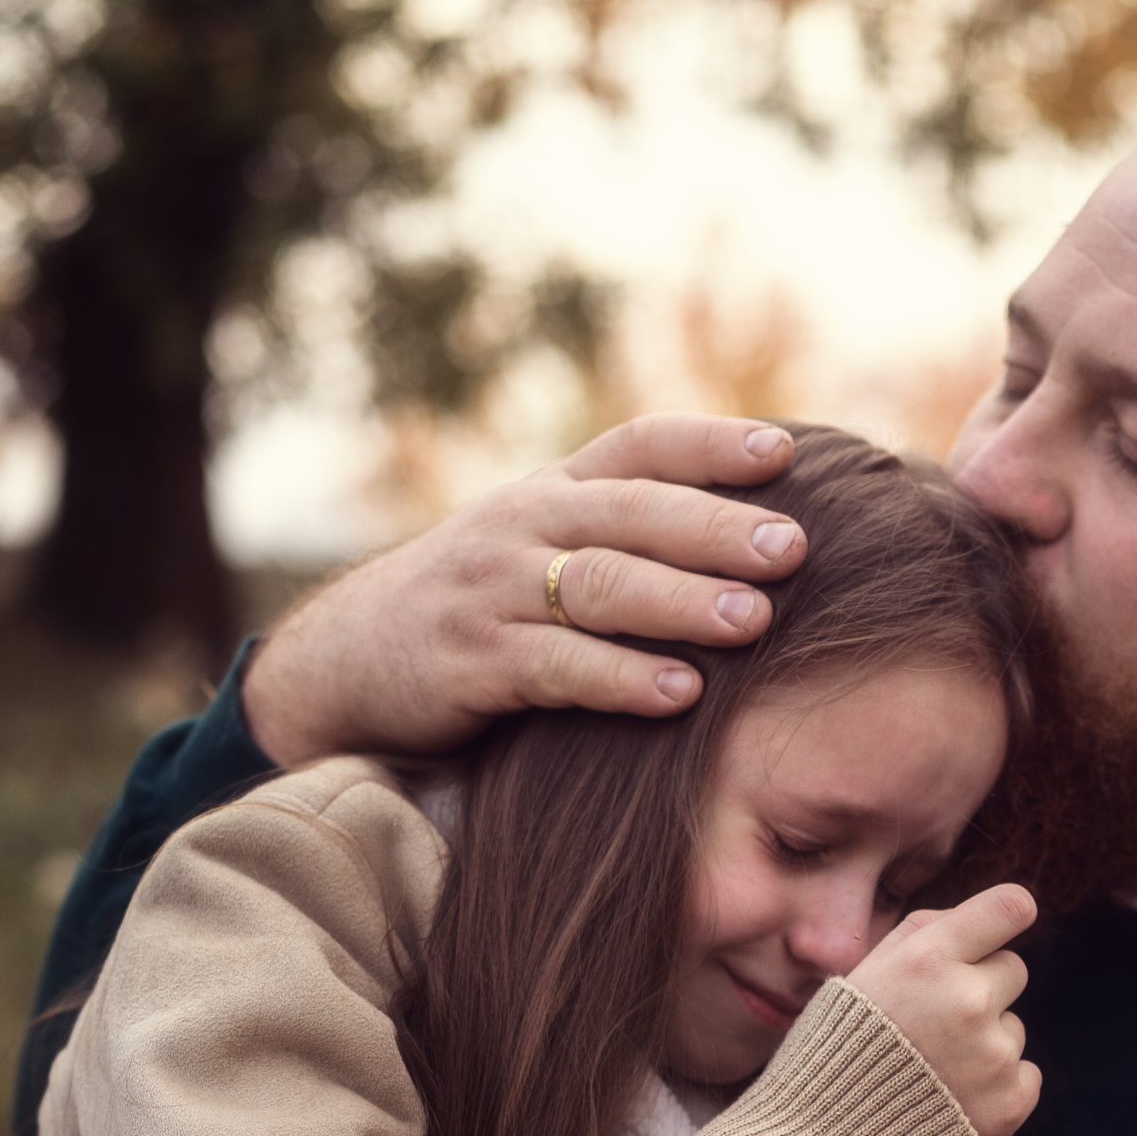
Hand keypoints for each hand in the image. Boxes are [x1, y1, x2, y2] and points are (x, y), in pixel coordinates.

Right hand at [243, 416, 807, 762]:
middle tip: (793, 549)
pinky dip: (621, 679)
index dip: (711, 442)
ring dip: (679, 601)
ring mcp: (492, 591)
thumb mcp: (536, 546)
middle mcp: (523, 525)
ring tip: (751, 620)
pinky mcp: (470, 662)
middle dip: (716, 528)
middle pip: (631, 511)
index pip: (639, 444)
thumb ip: (621, 535)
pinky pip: (556, 667)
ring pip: (597, 584)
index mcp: (553, 490)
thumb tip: (756, 543)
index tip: (783, 451)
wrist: (343, 661)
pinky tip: (680, 693)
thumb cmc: (476, 606)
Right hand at [848, 884, 1042, 1135]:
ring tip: (931, 1071)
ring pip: (1013, 1027)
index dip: (1006, 917)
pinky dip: (997, 1086)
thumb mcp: (864, 972)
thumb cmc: (839, 1050)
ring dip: (983, 1042)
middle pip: (1013, 969)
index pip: (1010, 907)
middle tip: (934, 1021)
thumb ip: (923, 933)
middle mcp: (966, 1000)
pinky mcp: (1008, 1103)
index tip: (998, 928)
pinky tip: (951, 1099)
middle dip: (982, 987)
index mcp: (927, 958)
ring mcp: (991, 1054)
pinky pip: (1026, 1074)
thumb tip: (981, 919)